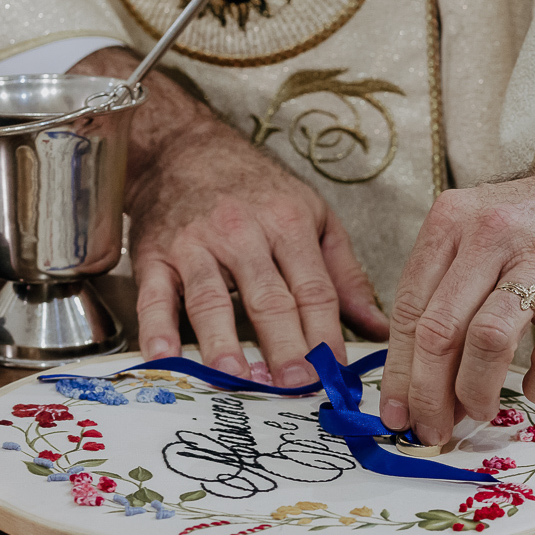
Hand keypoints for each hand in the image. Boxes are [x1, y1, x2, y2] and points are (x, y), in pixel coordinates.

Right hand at [70, 48, 389, 384]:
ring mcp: (195, 245)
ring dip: (222, 344)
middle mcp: (242, 234)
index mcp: (288, 223)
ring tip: (237, 379)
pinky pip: (155, 297)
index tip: (337, 372)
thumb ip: (346, 275)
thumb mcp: (314, 216)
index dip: (326, 334)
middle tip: (296, 385)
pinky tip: (164, 359)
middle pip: (267, 298)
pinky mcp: (154, 256)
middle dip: (284, 345)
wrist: (183, 149)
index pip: (314, 289)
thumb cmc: (255, 188)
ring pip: (210, 301)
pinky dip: (156, 330)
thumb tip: (380, 326)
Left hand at [378, 87, 534, 444]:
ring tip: (479, 411)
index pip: (408, 310)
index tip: (397, 414)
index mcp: (450, 222)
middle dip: (428, 395)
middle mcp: (491, 234)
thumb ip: (443, 291)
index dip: (397, 374)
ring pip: (487, 342)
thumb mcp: (475, 234)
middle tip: (433, 430)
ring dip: (475, 392)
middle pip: (439, 330)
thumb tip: (414, 379)